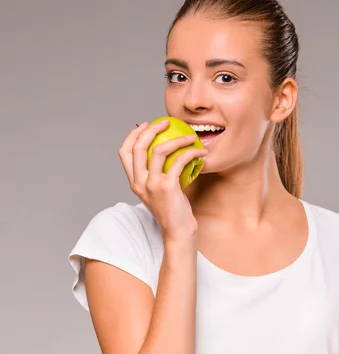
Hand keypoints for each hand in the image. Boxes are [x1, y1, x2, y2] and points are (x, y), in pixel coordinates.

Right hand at [117, 120, 207, 240]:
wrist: (178, 231)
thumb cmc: (173, 210)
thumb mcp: (159, 190)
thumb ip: (158, 173)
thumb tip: (168, 150)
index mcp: (134, 182)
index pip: (124, 152)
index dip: (133, 134)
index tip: (146, 125)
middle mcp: (138, 182)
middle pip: (138, 146)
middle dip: (151, 129)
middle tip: (167, 122)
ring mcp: (151, 185)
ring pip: (159, 150)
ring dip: (177, 139)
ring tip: (191, 137)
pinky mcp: (167, 187)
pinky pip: (179, 161)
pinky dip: (191, 153)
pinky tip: (200, 152)